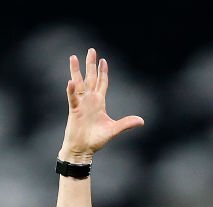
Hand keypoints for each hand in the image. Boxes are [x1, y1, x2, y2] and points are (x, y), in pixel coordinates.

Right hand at [59, 47, 143, 163]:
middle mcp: (89, 100)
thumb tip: (142, 121)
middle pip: (90, 78)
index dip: (103, 72)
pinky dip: (71, 90)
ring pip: (78, 83)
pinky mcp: (74, 110)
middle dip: (91, 64)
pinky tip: (71, 81)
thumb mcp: (114, 129)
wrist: (83, 150)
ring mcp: (81, 104)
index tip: (104, 61)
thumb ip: (126, 123)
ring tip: (73, 57)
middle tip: (91, 50)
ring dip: (76, 71)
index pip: (102, 83)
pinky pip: (72, 98)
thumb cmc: (96, 140)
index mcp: (99, 103)